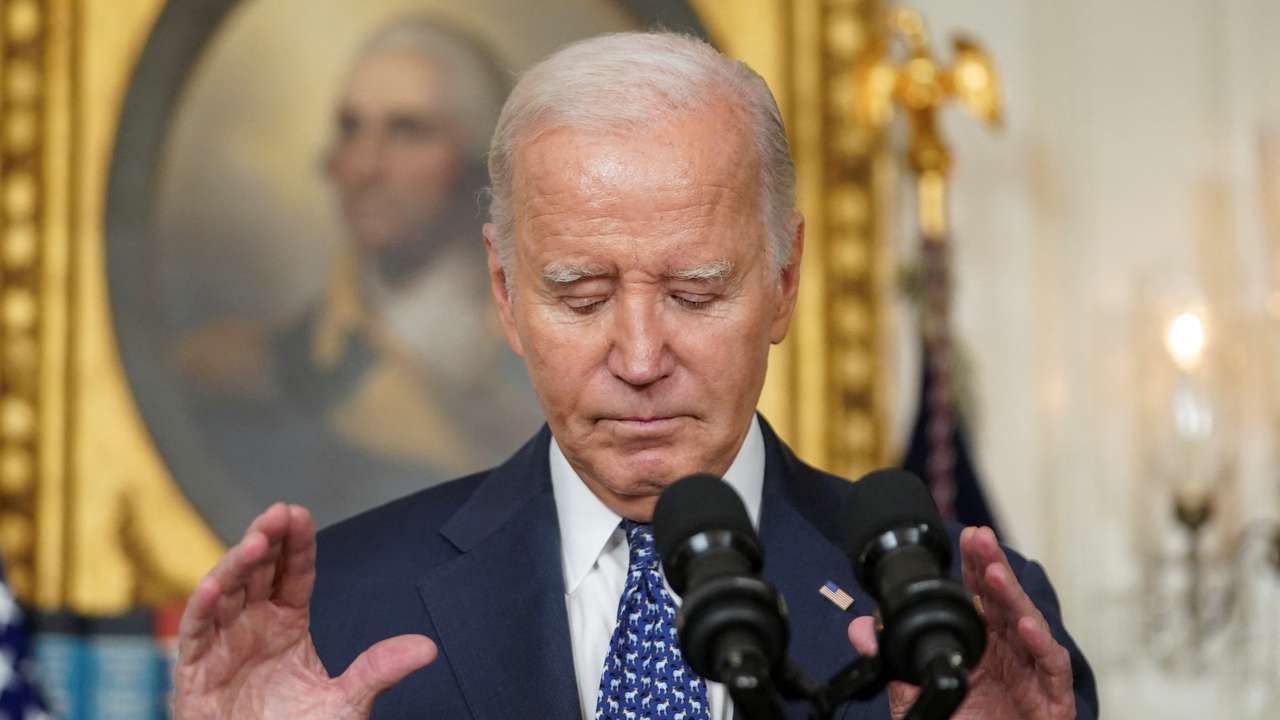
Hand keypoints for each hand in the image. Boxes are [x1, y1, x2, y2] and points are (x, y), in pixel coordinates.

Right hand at [173, 503, 437, 718]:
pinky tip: (214, 586)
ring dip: (236, 564)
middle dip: (267, 539)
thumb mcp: (346, 703)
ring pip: (225, 592)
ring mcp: (222, 644)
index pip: (293, 574)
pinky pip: (194, 632)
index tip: (300, 513)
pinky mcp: (195, 671)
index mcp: (287, 623)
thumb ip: (378, 671)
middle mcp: (253, 625)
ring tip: (257, 541)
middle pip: (258, 571)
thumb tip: (428, 647)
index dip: (296, 544)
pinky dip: (202, 607)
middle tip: (279, 513)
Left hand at [848, 526, 1075, 719]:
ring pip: (1030, 626)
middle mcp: (1011, 653)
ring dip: (1013, 598)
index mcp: (984, 646)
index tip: (966, 537)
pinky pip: (1052, 667)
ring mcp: (1033, 674)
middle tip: (980, 538)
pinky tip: (1025, 626)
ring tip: (995, 574)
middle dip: (993, 567)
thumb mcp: (920, 697)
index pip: (981, 598)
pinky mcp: (1054, 699)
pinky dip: (1041, 645)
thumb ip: (894, 665)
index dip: (975, 567)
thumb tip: (859, 628)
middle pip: (1005, 602)